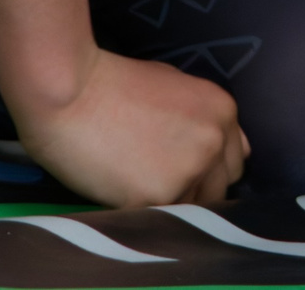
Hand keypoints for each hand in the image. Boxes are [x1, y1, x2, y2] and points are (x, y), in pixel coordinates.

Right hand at [19, 48, 247, 208]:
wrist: (69, 92)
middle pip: (220, 189)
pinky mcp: (158, 197)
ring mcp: (188, 171)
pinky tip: (123, 196)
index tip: (189, 174)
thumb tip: (214, 146)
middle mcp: (213, 142)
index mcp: (222, 112)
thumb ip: (200, 118)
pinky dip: (146, 215)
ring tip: (136, 188)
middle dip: (196, 191)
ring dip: (171, 206)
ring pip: (192, 210)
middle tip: (160, 184)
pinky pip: (161, 219)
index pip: (235, 162)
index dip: (211, 171)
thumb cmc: (113, 84)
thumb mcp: (174, 85)